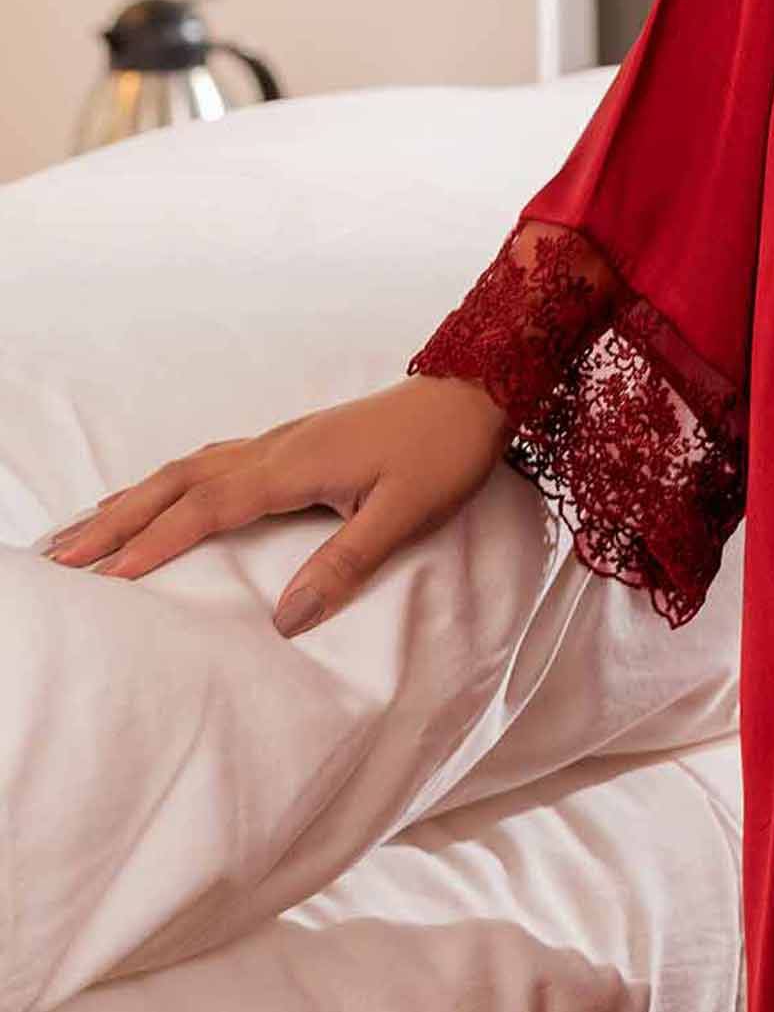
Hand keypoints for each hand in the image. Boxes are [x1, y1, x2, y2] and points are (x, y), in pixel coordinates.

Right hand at [35, 376, 515, 637]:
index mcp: (293, 467)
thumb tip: (285, 619)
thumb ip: (345, 564)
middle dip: (117, 521)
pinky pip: (209, 461)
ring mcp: (280, 441)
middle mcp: (274, 448)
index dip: (155, 543)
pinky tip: (158, 495)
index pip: (206, 510)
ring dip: (133, 499)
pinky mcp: (292, 442)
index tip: (106, 578)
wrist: (474, 392)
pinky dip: (169, 483)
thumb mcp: (404, 515)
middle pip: (177, 484)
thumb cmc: (443, 454)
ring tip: (85, 528)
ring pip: (187, 468)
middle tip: (62, 556)